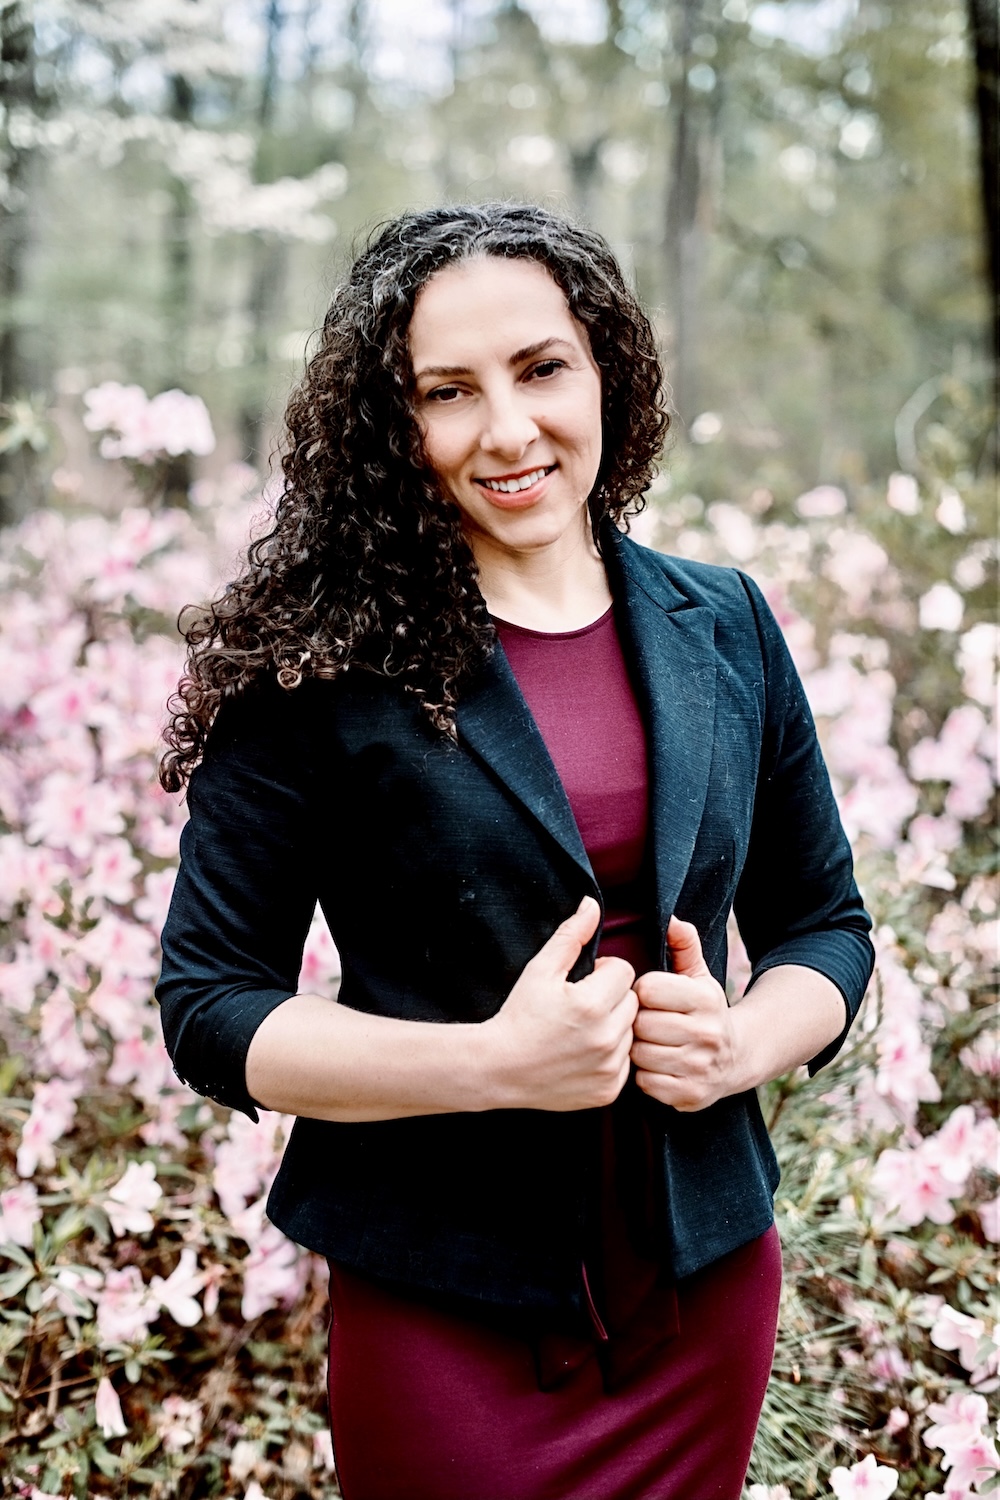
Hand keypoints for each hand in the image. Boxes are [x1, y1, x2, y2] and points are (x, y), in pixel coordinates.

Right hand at [488, 896, 637, 1111]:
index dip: (603, 972)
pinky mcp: (609, 1089)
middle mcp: (606, 1038)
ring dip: (613, 1026)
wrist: (499, 1069)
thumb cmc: (518, 1016)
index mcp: (591, 1004)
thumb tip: (592, 905)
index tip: (582, 983)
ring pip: (630, 1031)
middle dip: (610, 998)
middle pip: (631, 1001)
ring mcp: (609, 1067)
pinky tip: (582, 1053)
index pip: (624, 971)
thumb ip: (571, 935)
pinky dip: (610, 1056)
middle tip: (580, 1006)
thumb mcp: (540, 970)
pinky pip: (626, 1062)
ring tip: (580, 1030)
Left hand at [630, 916, 737, 1110]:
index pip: (648, 988)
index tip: (649, 997)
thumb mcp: (699, 975)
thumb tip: (671, 918)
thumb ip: (684, 944)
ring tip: (650, 1043)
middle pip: (642, 1023)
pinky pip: (646, 1083)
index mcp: (705, 998)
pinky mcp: (692, 1095)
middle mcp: (708, 1033)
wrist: (737, 1059)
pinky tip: (655, 1066)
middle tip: (646, 1023)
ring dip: (638, 1050)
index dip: (642, 992)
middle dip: (637, 1022)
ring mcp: (700, 1067)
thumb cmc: (704, 1011)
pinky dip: (645, 1075)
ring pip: (640, 1054)